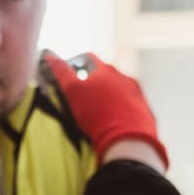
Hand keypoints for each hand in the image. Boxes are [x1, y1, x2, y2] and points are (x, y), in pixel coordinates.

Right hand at [40, 51, 168, 167]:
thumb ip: (60, 71)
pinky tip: (115, 120)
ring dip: (109, 94)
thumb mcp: (72, 91)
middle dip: (93, 80)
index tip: (68, 71)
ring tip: (99, 109)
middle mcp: (124, 77)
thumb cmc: (97, 113)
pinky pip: (131, 105)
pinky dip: (122, 108)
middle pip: (106, 73)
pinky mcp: (145, 110)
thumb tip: (48, 54)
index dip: (76, 62)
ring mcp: (137, 94)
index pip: (89, 58)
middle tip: (82, 93)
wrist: (128, 139)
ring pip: (120, 89)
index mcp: (106, 70)